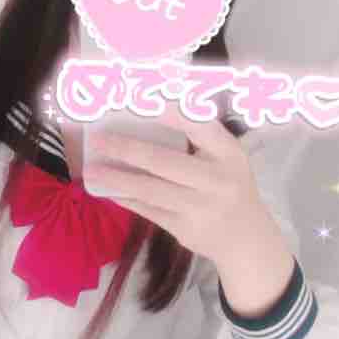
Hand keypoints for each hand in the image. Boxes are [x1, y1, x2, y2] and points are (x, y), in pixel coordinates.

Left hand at [86, 105, 280, 267]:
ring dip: (116, 177)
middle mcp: (216, 179)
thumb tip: (151, 106)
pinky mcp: (185, 229)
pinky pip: (148, 210)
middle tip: (97, 138)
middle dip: (125, 148)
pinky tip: (107, 189)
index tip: (135, 99)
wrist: (246, 238)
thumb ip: (197, 134)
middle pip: (162, 160)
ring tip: (92, 168)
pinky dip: (126, 198)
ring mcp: (200, 207)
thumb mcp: (226, 155)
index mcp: (228, 153)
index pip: (196, 125)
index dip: (166, 112)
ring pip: (150, 189)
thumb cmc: (229, 184)